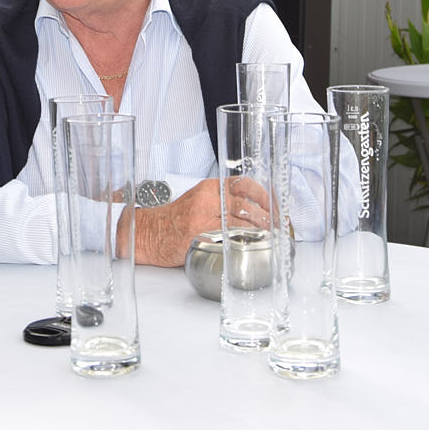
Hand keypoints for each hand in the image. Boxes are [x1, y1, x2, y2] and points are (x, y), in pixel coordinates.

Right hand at [120, 178, 271, 266]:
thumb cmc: (176, 218)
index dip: (263, 194)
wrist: (150, 232)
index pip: (242, 184)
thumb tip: (254, 206)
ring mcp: (201, 219)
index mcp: (209, 188)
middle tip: (278, 225)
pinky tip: (251, 245)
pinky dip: (242, 242)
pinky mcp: (198, 237)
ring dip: (259, 231)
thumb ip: (222, 199)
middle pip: (244, 205)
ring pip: (238, 222)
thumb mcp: (199, 198)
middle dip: (266, 217)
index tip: (275, 204)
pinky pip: (225, 239)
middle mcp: (206, 201)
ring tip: (270, 236)